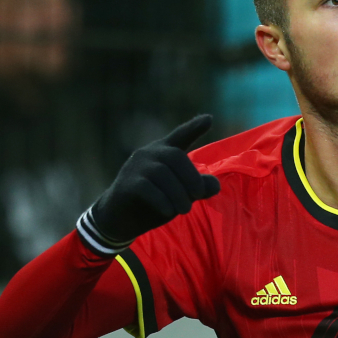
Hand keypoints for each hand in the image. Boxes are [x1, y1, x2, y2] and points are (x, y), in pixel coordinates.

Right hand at [86, 114, 220, 248]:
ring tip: (184, 209)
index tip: (209, 118)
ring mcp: (135, 167)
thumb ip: (199, 188)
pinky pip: (147, 187)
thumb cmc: (155, 203)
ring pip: (162, 174)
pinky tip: (169, 210)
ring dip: (178, 194)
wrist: (121, 219)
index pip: (180, 136)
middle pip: (175, 156)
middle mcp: (149, 154)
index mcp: (164, 153)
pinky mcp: (126, 183)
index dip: (194, 128)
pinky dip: (162, 200)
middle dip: (191, 177)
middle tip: (198, 195)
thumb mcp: (182, 195)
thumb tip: (215, 185)